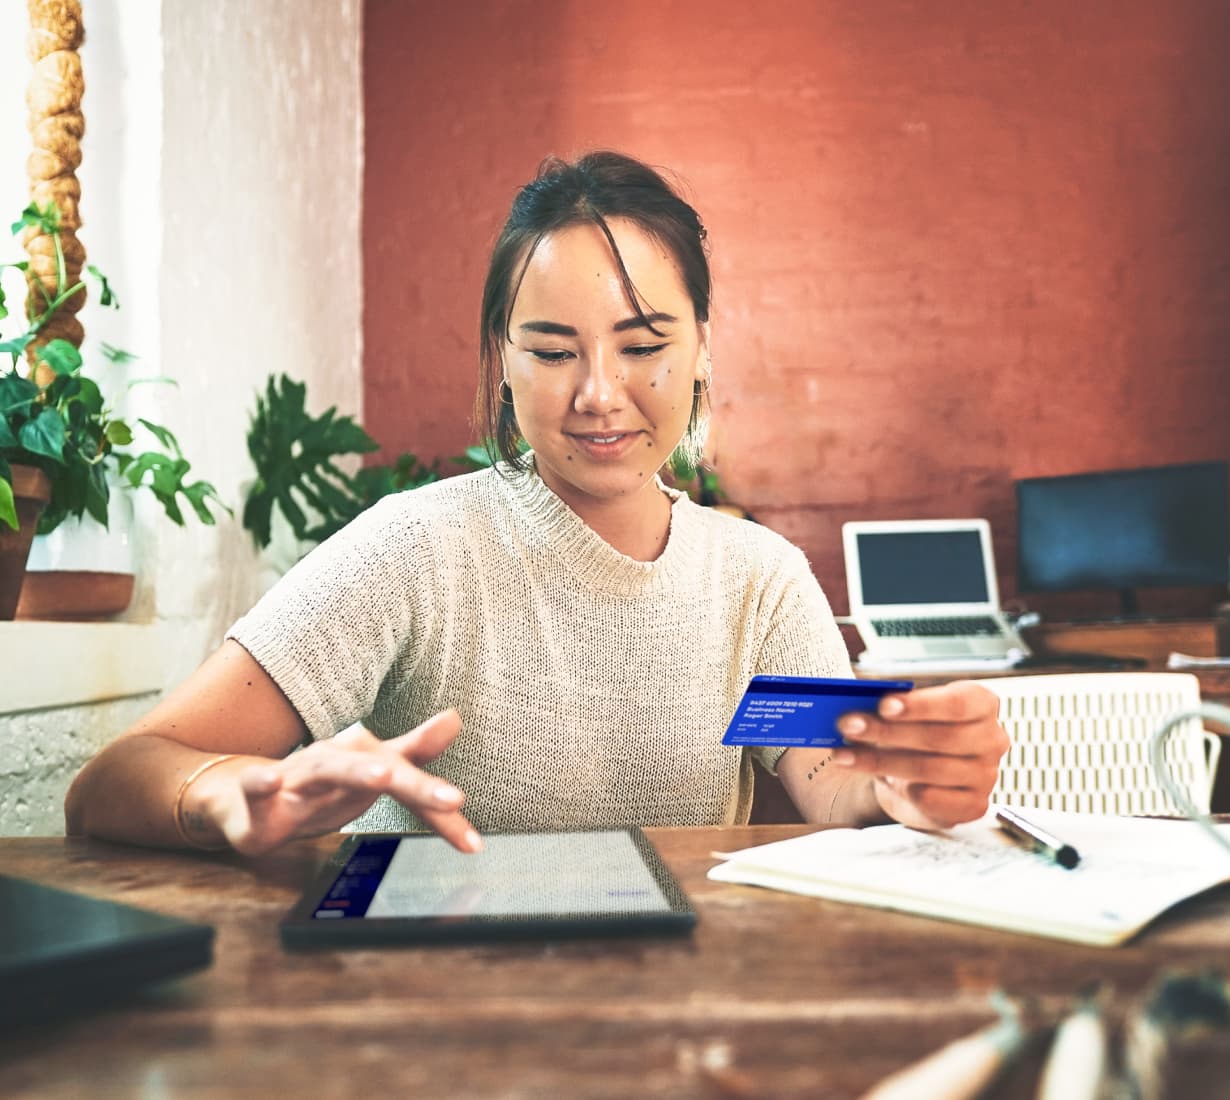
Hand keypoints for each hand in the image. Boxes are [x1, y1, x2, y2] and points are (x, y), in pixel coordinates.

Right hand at [196, 710, 478, 855]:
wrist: (242, 792)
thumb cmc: (316, 786)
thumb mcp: (367, 772)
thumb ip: (412, 753)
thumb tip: (454, 719)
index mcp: (364, 762)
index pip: (412, 782)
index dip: (442, 809)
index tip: (473, 840)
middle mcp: (337, 763)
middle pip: (380, 768)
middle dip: (417, 784)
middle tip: (452, 798)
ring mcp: (297, 777)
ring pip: (328, 768)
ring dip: (355, 770)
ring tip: (382, 776)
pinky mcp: (258, 796)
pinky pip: (256, 786)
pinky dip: (261, 782)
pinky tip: (268, 781)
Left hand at [832, 682, 1008, 829]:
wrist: (921, 776)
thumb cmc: (915, 733)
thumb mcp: (905, 712)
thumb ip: (889, 705)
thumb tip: (855, 701)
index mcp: (982, 704)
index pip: (956, 703)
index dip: (919, 705)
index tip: (883, 706)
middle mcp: (992, 739)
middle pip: (939, 737)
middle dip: (887, 732)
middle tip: (849, 727)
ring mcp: (986, 775)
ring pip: (929, 769)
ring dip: (879, 761)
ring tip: (845, 755)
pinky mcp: (973, 805)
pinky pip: (933, 799)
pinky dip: (902, 791)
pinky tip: (880, 783)